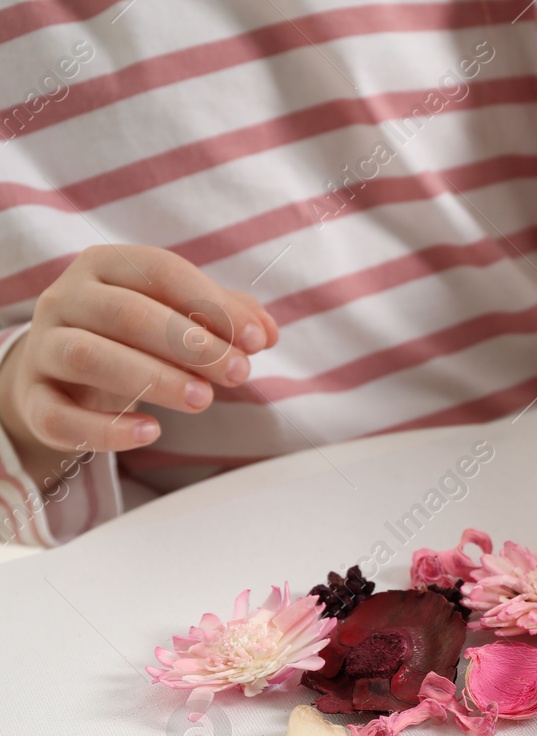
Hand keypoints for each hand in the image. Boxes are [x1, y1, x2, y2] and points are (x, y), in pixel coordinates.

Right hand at [0, 244, 276, 488]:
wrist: (65, 375)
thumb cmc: (134, 338)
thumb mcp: (178, 317)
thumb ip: (225, 317)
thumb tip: (266, 331)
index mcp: (106, 265)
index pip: (160, 272)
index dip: (213, 305)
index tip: (257, 341)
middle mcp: (65, 298)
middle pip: (127, 314)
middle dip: (190, 345)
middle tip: (238, 374)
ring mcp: (43, 348)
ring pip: (89, 356)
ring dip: (153, 379)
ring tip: (203, 400)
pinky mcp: (33, 398)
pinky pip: (59, 415)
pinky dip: (106, 428)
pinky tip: (151, 432)